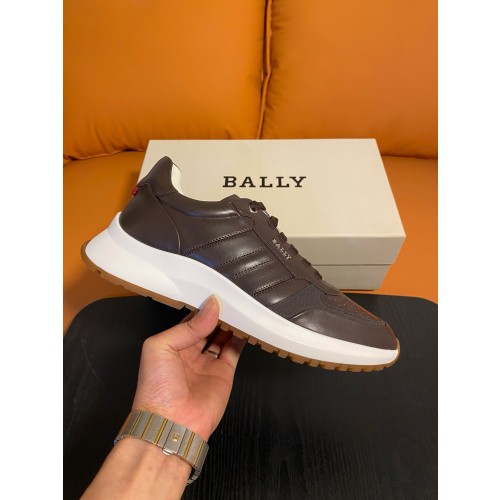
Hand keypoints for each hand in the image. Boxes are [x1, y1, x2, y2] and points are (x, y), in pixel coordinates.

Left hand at [132, 295, 246, 440]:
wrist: (171, 424)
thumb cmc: (156, 388)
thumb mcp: (161, 346)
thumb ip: (188, 326)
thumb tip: (211, 306)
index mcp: (172, 344)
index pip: (190, 320)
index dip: (202, 308)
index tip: (214, 294)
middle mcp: (190, 352)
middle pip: (208, 327)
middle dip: (218, 314)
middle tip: (230, 298)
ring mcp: (208, 363)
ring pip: (222, 336)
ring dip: (230, 323)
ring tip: (239, 308)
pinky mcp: (224, 373)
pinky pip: (234, 350)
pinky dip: (241, 338)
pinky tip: (245, 325)